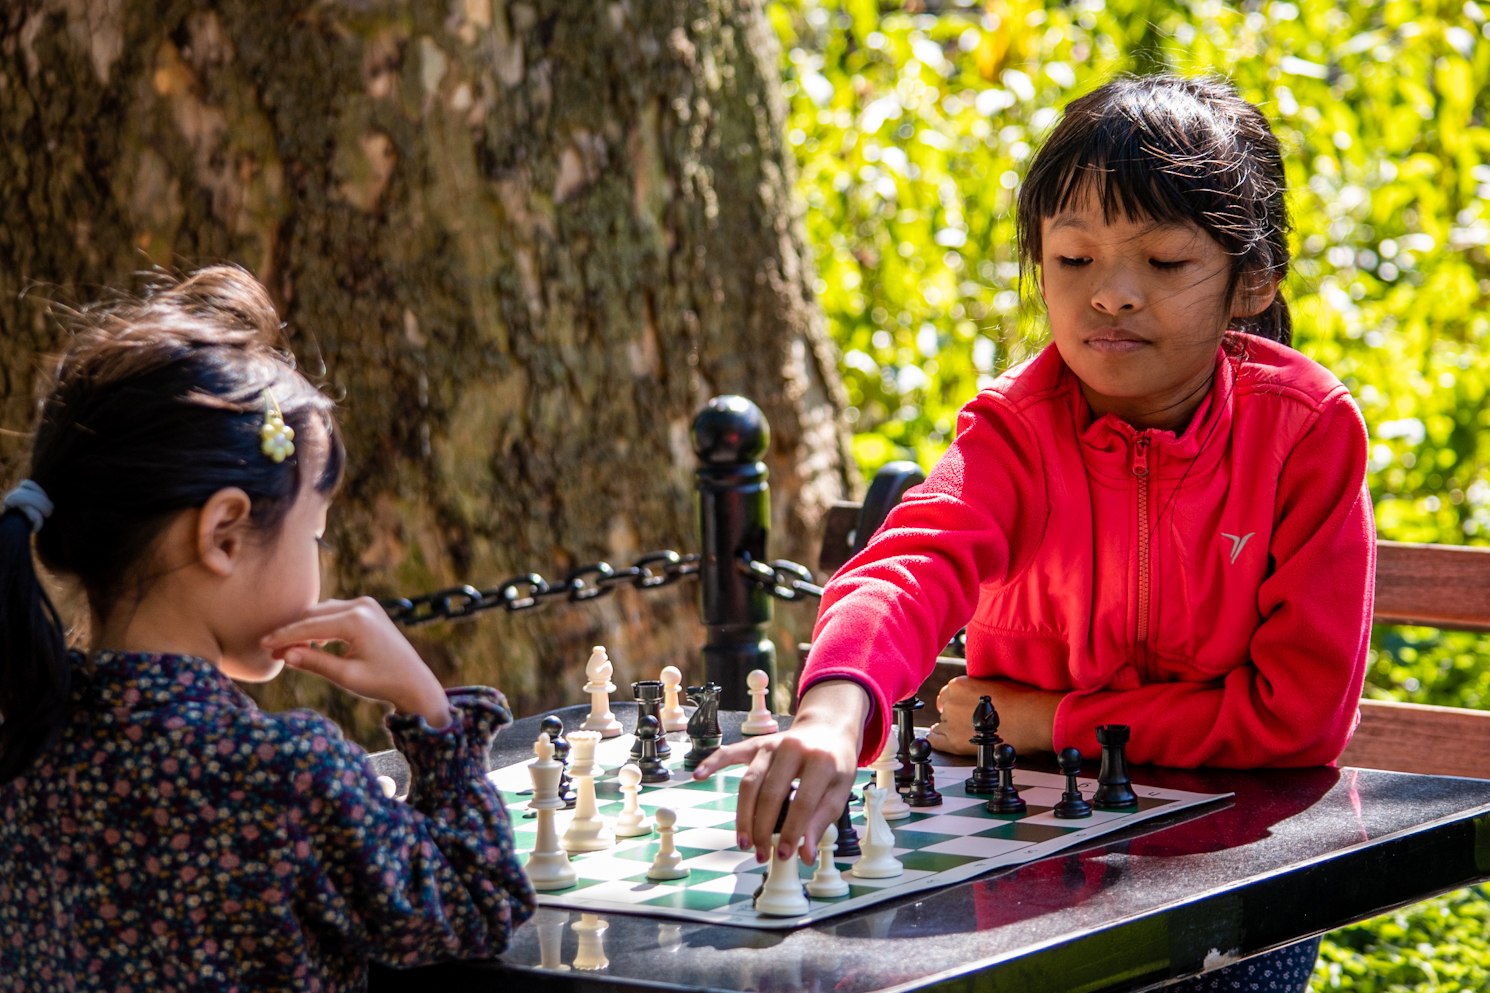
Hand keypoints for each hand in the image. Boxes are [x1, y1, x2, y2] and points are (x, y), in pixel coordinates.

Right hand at [261, 597, 450, 728]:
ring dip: (305, 628)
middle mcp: (361, 606)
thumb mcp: (346, 676)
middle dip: (292, 633)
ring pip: (322, 612)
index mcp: (356, 621)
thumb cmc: (382, 682)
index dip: (283, 636)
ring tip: (288, 650)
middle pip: (313, 615)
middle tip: (272, 652)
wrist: (414, 680)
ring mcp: (366, 605)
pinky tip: (312, 642)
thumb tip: (283, 655)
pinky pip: (335, 613)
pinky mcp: (368, 609)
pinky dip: (320, 625)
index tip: (262, 645)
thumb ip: (314, 663)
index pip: (309, 626)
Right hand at [691, 679, 868, 865]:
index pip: (803, 803)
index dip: (792, 832)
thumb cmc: (835, 763)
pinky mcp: (757, 744)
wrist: (828, 727)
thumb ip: (821, 821)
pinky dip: (713, 762)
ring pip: (749, 782)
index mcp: (821, 760)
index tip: (785, 855)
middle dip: (763, 829)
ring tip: (744, 841)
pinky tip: (699, 775)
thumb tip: (805, 854)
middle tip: (760, 853)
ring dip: (743, 815)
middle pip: (770, 794)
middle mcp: (793, 749)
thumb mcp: (840, 791)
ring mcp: (772, 745)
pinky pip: (731, 752)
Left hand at [928, 675, 1062, 755]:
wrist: (1031, 718)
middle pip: (945, 711)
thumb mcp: (993, 682)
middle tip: (972, 722)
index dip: (955, 702)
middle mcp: (950, 702)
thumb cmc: (1019, 699)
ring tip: (970, 733)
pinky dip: (939, 742)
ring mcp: (951, 722)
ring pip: (942, 726)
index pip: (947, 695)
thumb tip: (968, 695)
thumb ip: (974, 687)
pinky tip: (949, 742)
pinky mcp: (955, 743)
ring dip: (952, 729)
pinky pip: (936, 742)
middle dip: (955, 716)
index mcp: (958, 685)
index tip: (963, 709)